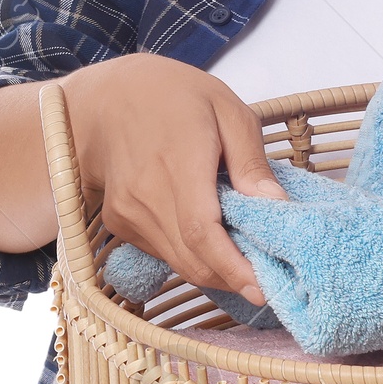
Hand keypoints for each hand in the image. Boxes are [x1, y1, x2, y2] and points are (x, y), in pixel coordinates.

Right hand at [67, 53, 286, 305]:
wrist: (107, 97)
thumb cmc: (174, 95)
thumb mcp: (227, 109)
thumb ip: (251, 161)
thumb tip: (275, 205)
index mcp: (177, 162)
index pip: (202, 231)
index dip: (233, 267)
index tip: (264, 288)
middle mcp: (145, 194)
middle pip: (192, 257)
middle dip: (233, 278)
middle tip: (268, 284)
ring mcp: (127, 212)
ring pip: (178, 261)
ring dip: (215, 271)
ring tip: (247, 265)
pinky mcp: (120, 222)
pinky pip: (163, 252)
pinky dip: (192, 256)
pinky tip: (213, 244)